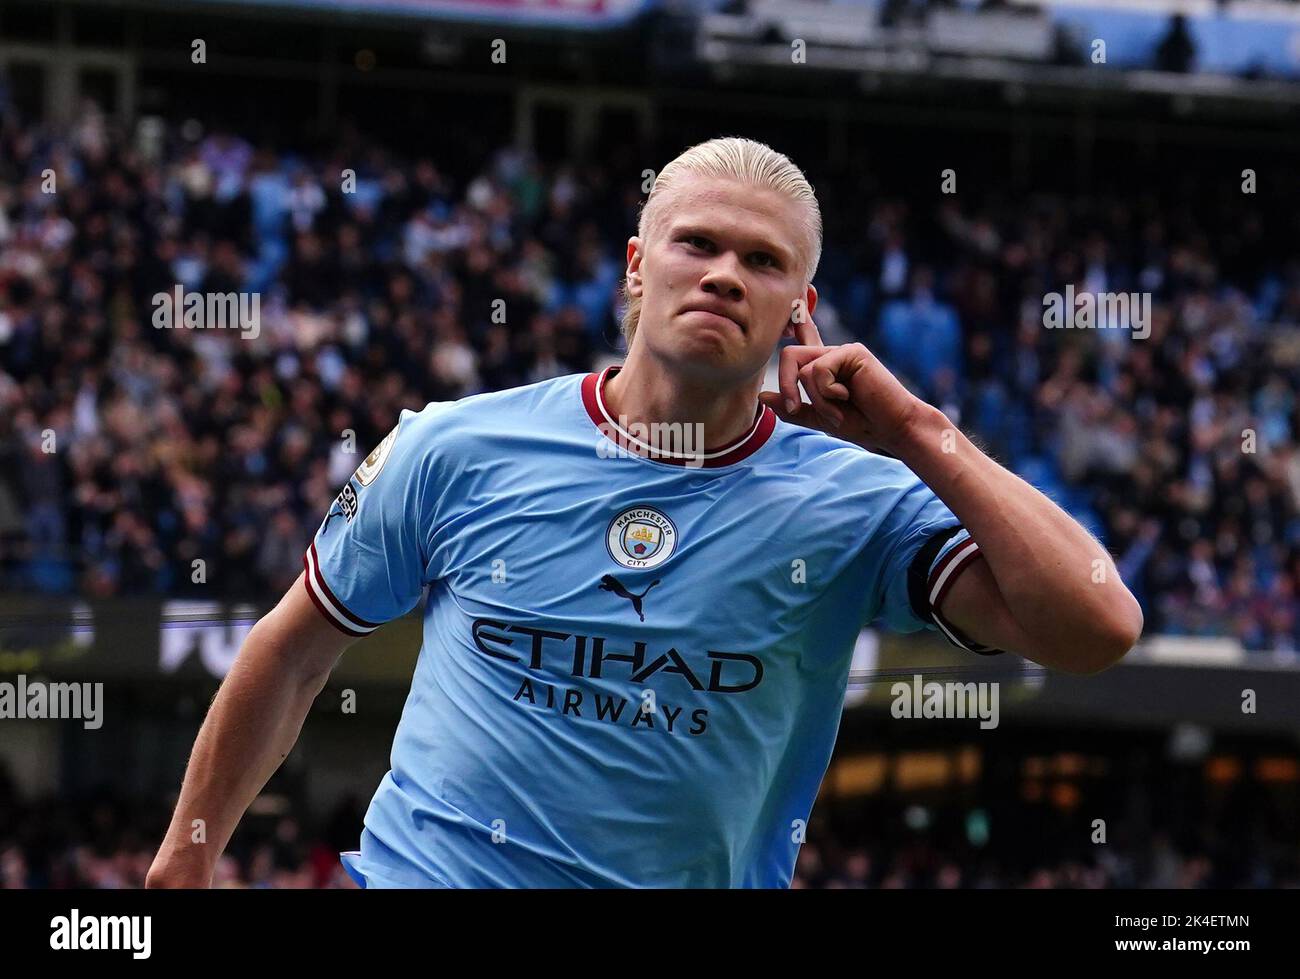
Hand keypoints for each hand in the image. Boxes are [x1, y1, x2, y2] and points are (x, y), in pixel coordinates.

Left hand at [759, 318, 926, 453]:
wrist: (892, 428)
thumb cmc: (862, 423)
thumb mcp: (821, 418)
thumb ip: (793, 408)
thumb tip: (763, 395)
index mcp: (825, 367)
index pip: (805, 338)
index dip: (796, 319)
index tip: (795, 294)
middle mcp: (832, 355)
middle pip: (789, 356)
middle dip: (786, 386)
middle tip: (794, 408)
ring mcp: (843, 351)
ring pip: (803, 369)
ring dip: (817, 399)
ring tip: (839, 410)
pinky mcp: (853, 352)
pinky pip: (819, 370)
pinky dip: (827, 393)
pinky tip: (848, 396)